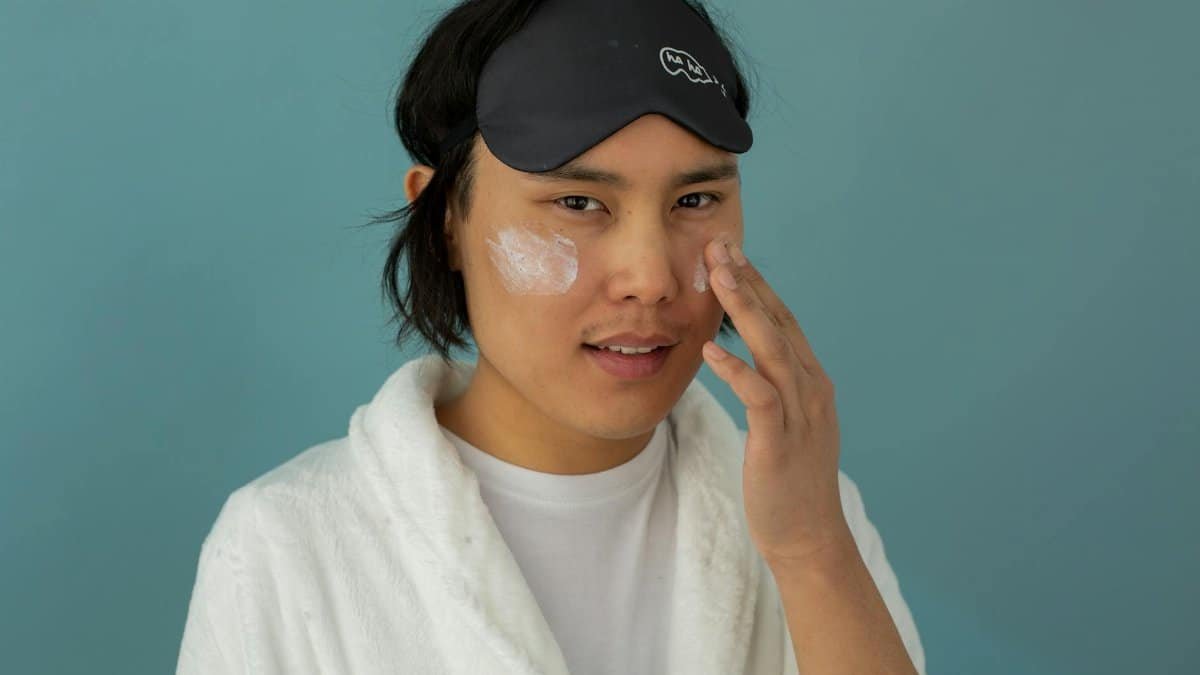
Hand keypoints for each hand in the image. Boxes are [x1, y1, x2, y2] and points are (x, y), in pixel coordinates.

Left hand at [701, 236, 854, 569]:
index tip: (730, 252)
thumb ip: (773, 384)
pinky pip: (759, 396)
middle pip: (778, 322)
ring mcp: (799, 412)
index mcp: (810, 380)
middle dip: (748, 281)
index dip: (757, 284)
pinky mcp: (779, 440)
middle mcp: (811, 387)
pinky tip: (710, 350)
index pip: (782, 320)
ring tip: (716, 276)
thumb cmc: (788, 478)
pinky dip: (736, 370)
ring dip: (744, 309)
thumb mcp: (784, 421)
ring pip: (772, 348)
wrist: (808, 534)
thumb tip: (746, 354)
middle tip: (720, 244)